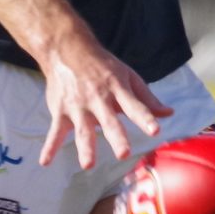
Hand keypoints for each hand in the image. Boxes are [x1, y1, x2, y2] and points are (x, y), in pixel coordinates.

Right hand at [38, 37, 170, 169]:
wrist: (67, 48)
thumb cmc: (102, 66)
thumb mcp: (127, 76)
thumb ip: (146, 99)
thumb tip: (169, 114)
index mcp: (117, 89)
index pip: (135, 106)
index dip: (145, 118)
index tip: (155, 130)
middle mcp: (98, 98)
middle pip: (110, 121)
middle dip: (116, 136)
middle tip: (123, 153)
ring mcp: (78, 106)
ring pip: (82, 129)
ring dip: (85, 147)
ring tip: (88, 165)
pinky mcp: (60, 110)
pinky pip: (55, 131)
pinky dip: (49, 146)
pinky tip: (45, 162)